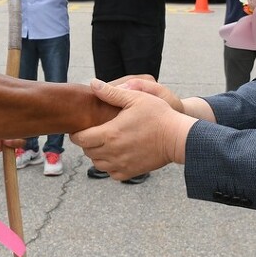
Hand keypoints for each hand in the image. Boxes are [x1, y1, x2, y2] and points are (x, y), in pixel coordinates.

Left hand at [70, 79, 195, 179]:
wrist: (178, 137)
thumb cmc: (158, 115)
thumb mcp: (136, 98)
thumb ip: (111, 93)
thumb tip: (92, 83)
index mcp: (110, 133)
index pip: (80, 139)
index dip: (77, 134)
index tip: (82, 128)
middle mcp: (113, 152)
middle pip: (87, 152)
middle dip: (87, 143)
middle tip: (95, 133)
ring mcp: (121, 164)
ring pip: (97, 164)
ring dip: (97, 154)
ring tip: (105, 143)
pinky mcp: (130, 172)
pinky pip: (111, 173)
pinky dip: (109, 165)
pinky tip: (116, 155)